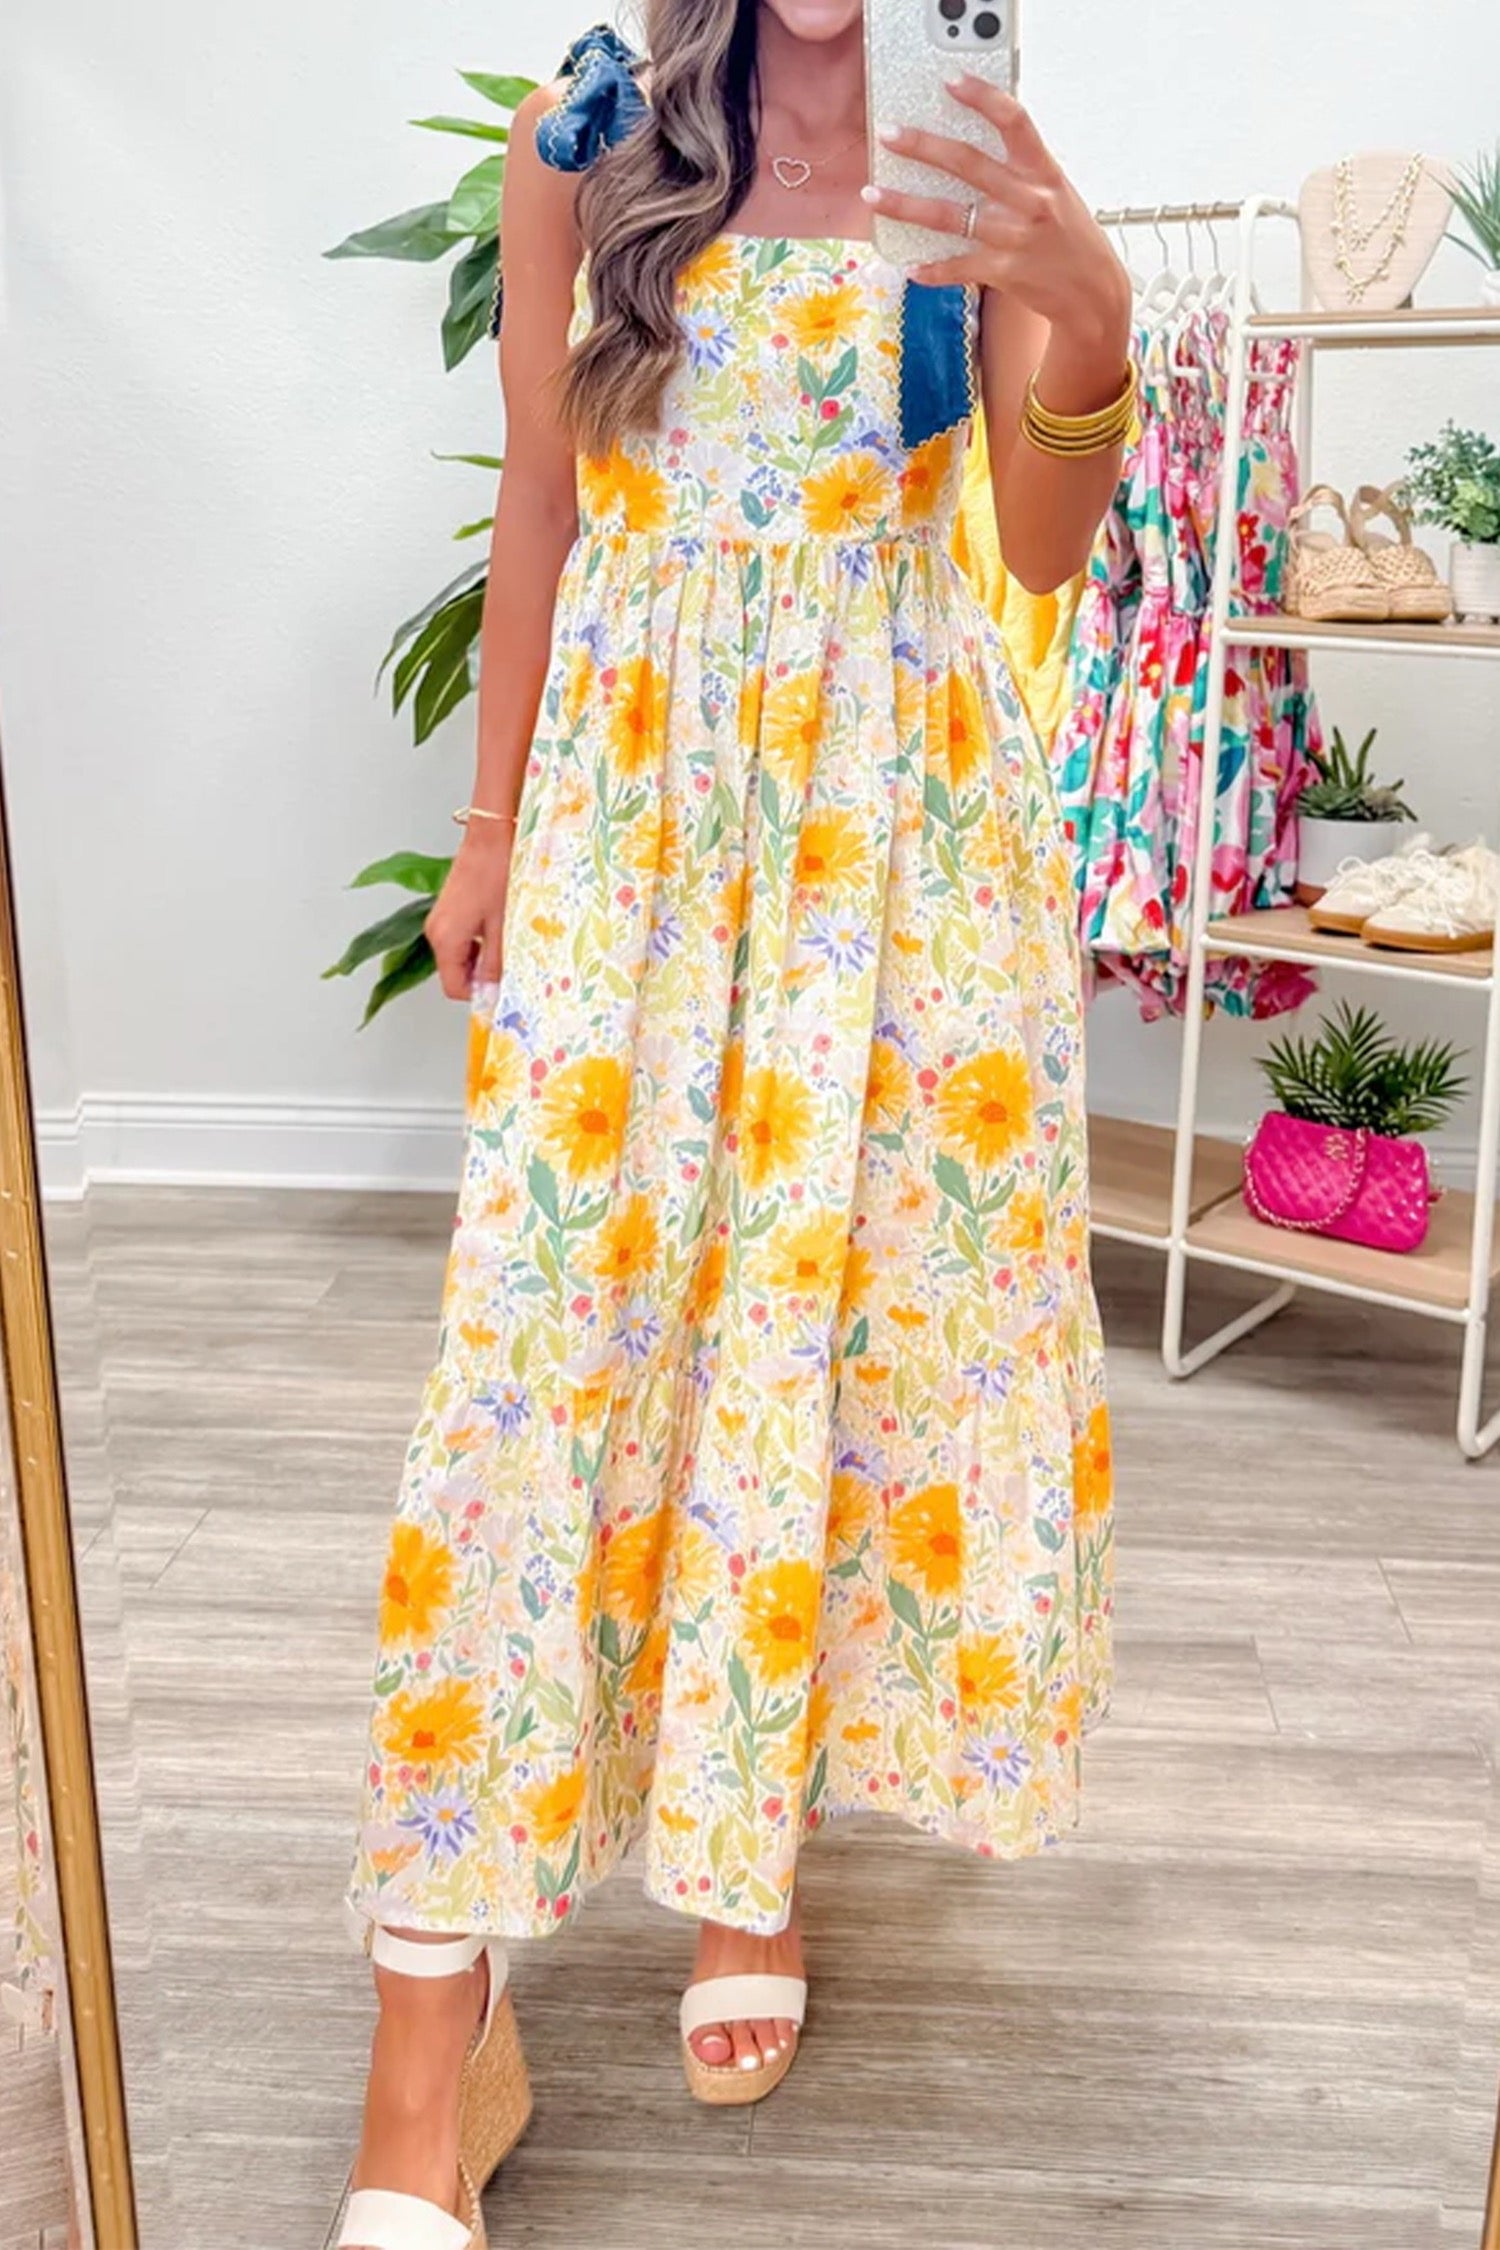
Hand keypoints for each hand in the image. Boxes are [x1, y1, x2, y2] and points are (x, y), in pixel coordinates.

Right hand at [425, 825, 514, 1001]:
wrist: (492, 835)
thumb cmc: (498, 872)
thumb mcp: (504, 925)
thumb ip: (497, 963)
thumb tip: (496, 990)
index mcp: (445, 938)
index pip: (454, 988)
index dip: (479, 995)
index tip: (502, 992)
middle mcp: (436, 931)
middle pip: (456, 973)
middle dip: (482, 977)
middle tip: (510, 968)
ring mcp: (442, 919)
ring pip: (461, 957)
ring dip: (483, 959)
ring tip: (508, 943)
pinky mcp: (450, 909)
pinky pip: (463, 939)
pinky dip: (481, 942)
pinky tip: (500, 929)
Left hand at [867, 77, 1129, 349]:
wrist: (1093, 292)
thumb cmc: (1070, 236)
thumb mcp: (1056, 192)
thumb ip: (1021, 171)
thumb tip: (973, 149)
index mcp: (1044, 172)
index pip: (1014, 122)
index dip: (983, 98)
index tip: (952, 81)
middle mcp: (1029, 201)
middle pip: (968, 164)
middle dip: (923, 146)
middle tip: (889, 135)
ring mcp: (1015, 238)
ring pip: (950, 216)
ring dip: (905, 205)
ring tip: (873, 195)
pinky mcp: (1005, 273)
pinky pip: (958, 267)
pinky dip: (932, 269)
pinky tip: (910, 266)